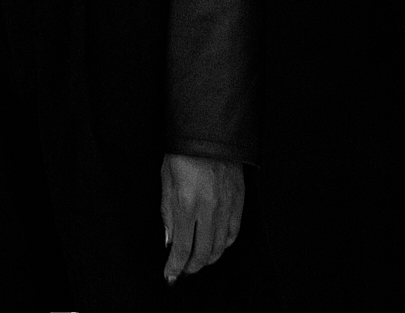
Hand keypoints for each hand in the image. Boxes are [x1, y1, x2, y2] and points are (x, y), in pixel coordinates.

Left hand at [161, 154, 243, 284]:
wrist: (209, 129)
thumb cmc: (183, 151)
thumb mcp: (166, 179)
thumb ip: (167, 213)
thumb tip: (170, 240)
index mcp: (187, 204)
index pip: (182, 248)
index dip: (175, 266)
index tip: (170, 274)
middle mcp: (208, 209)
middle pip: (202, 253)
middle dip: (191, 266)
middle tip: (183, 269)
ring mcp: (226, 206)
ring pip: (220, 247)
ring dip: (208, 259)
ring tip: (198, 261)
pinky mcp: (239, 200)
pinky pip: (233, 232)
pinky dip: (225, 245)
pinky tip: (217, 246)